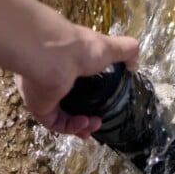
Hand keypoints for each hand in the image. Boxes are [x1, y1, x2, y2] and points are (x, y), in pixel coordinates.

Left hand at [16, 25, 137, 138]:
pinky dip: (71, 126)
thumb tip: (135, 65)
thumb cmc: (79, 49)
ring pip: (63, 118)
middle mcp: (54, 79)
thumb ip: (127, 51)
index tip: (104, 104)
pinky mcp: (40, 108)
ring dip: (81, 125)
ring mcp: (45, 94)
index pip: (77, 83)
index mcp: (67, 64)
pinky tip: (84, 122)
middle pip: (70, 105)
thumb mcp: (110, 47)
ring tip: (94, 124)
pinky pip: (56, 124)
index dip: (91, 97)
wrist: (53, 57)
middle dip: (85, 118)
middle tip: (98, 122)